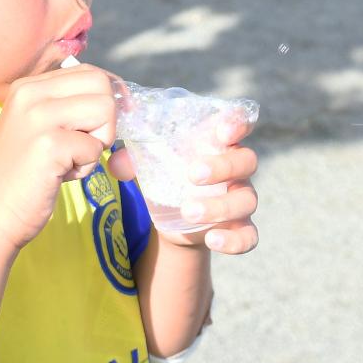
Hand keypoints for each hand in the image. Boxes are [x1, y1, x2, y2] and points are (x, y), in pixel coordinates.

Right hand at [0, 65, 117, 251]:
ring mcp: (38, 117)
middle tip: (82, 148)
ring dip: (97, 143)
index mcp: (28, 86)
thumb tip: (124, 98)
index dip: (107, 100)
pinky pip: (95, 147)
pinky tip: (58, 176)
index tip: (101, 127)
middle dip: (106, 121)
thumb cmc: (22, 178)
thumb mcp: (40, 129)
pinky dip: (86, 167)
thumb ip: (71, 108)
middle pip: (102, 86)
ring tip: (69, 161)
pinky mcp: (49, 144)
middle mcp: (30, 93)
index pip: (90, 73)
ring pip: (105, 111)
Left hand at [109, 116, 259, 254]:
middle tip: (191, 174)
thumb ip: (133, 158)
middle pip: (246, 160)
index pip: (239, 123)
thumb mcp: (150, 162)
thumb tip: (113, 162)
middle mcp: (236, 168)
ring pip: (247, 199)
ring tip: (188, 211)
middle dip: (222, 166)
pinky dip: (234, 239)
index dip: (237, 123)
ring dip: (219, 206)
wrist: (172, 213)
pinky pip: (249, 236)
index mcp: (218, 142)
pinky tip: (212, 239)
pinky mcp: (238, 227)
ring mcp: (241, 197)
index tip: (222, 131)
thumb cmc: (167, 173)